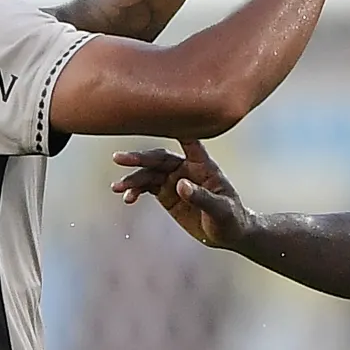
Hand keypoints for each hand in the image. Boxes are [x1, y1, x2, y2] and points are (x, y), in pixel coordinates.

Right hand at [112, 137, 248, 249]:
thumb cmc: (231, 218)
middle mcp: (186, 168)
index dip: (174, 128)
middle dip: (139, 158)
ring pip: (149, 173)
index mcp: (203, 165)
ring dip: (133, 178)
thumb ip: (202, 197)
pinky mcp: (167, 194)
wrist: (227, 234)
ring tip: (118, 187)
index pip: (189, 141)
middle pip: (159, 158)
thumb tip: (180, 185)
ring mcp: (174, 180)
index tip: (156, 115)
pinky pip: (147, 187)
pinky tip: (128, 198)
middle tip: (120, 159)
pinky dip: (136, 191)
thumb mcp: (221, 210)